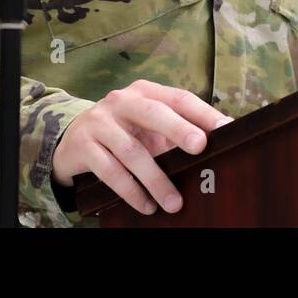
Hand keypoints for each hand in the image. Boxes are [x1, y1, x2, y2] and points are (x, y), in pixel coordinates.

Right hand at [51, 79, 231, 214]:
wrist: (71, 140)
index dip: (203, 113)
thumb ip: (175, 132)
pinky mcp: (83, 146)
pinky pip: (110, 170)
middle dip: (179, 129)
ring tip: (174, 203)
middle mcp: (122, 101)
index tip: (226, 128)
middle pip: (154, 114)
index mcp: (145, 92)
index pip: (179, 98)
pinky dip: (130, 190)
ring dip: (156, 179)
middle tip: (200, 147)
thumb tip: (218, 146)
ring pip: (133, 150)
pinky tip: (146, 205)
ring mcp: (100, 122)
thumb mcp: (147, 126)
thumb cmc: (122, 132)